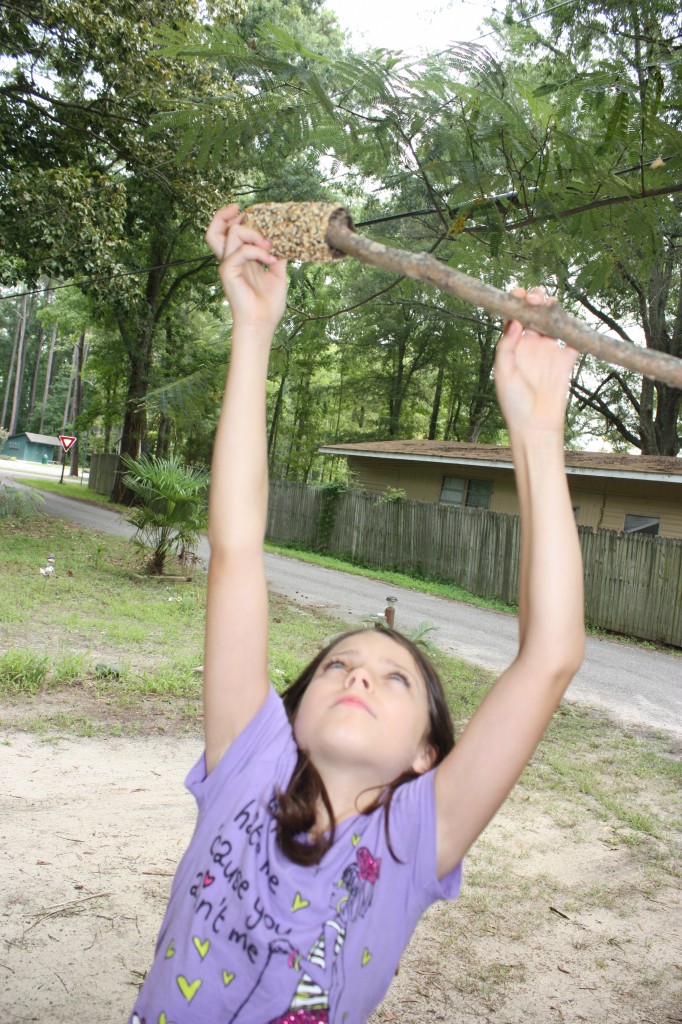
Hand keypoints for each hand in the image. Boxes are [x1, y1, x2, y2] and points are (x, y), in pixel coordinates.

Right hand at [205, 204, 287, 330]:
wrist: (262, 323)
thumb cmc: (268, 304)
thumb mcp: (277, 274)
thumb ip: (277, 256)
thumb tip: (285, 241)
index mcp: (239, 260)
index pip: (225, 233)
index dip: (229, 218)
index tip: (243, 210)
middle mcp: (230, 260)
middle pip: (215, 229)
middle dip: (227, 215)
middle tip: (244, 211)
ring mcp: (228, 265)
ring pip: (230, 233)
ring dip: (253, 233)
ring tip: (269, 245)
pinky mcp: (228, 272)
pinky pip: (241, 251)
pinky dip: (257, 251)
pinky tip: (270, 260)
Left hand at [494, 287, 577, 433]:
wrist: (535, 424)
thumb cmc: (513, 401)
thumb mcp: (503, 372)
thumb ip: (507, 346)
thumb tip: (516, 321)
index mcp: (513, 345)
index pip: (515, 316)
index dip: (517, 301)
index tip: (518, 294)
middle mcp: (531, 344)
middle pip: (536, 313)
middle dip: (536, 299)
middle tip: (536, 299)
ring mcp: (550, 350)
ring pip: (555, 320)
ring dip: (554, 308)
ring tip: (550, 304)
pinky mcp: (566, 359)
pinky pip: (575, 339)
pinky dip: (577, 328)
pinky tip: (571, 321)